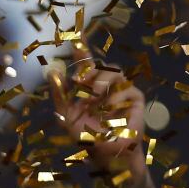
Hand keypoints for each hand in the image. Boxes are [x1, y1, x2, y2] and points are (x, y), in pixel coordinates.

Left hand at [49, 49, 145, 186]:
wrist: (105, 154)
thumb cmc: (86, 135)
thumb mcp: (66, 115)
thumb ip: (59, 94)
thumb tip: (52, 72)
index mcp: (88, 85)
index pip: (86, 61)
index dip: (81, 46)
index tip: (76, 33)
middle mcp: (106, 84)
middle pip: (101, 65)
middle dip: (89, 70)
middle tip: (80, 81)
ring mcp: (121, 90)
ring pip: (114, 72)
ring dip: (101, 82)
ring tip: (93, 97)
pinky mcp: (135, 100)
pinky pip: (127, 89)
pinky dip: (115, 98)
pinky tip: (108, 109)